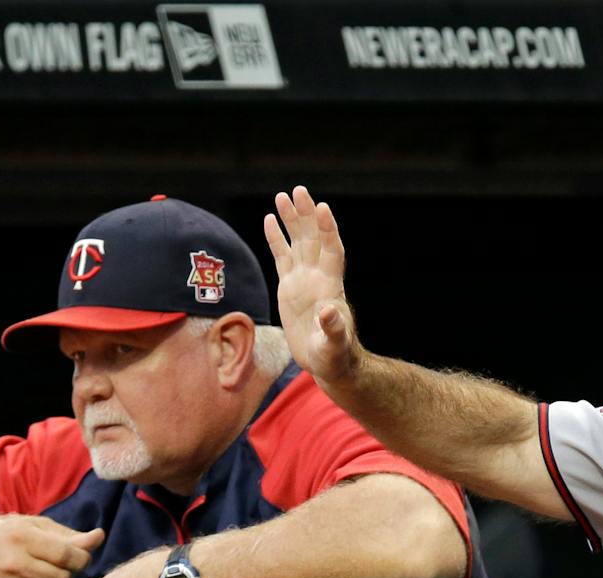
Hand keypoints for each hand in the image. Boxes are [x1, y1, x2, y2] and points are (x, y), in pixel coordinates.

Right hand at [0, 516, 103, 577]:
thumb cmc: (6, 533)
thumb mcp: (35, 526)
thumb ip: (69, 535)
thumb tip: (99, 537)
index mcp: (23, 537)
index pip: (68, 555)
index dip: (82, 557)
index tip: (82, 554)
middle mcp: (13, 563)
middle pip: (63, 577)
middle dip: (71, 571)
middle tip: (65, 562)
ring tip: (48, 568)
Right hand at [264, 186, 359, 384]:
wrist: (327, 361)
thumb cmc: (334, 355)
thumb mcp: (333, 345)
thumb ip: (332, 329)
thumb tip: (327, 313)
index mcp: (331, 286)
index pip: (332, 250)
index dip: (328, 230)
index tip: (322, 208)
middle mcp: (318, 277)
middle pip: (314, 239)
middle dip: (306, 215)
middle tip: (298, 191)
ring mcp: (304, 279)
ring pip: (298, 243)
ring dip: (292, 220)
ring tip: (282, 196)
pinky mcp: (289, 287)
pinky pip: (282, 256)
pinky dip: (276, 238)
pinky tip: (269, 219)